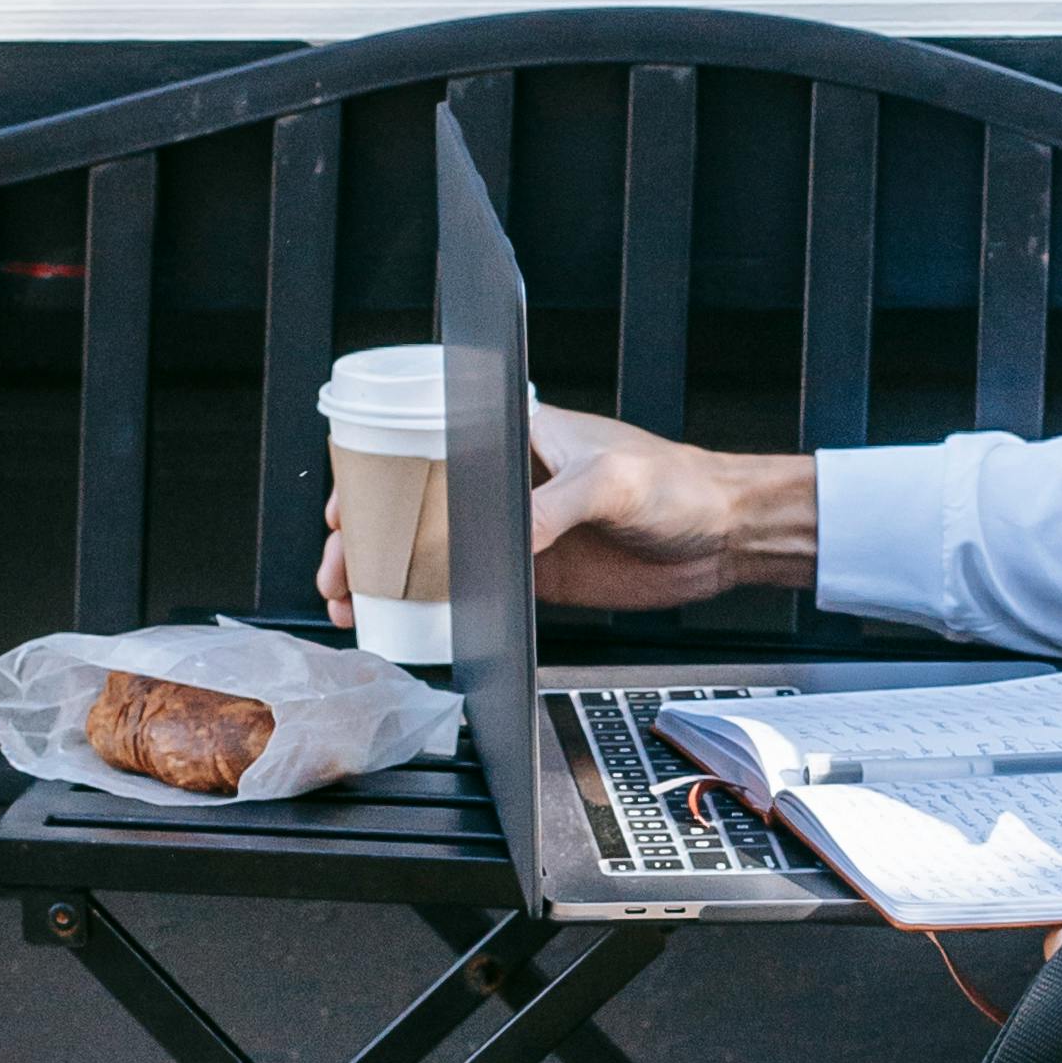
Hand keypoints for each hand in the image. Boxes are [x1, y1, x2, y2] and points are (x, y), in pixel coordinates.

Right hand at [319, 408, 820, 620]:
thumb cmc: (677, 482)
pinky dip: (435, 608)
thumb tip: (512, 538)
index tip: (343, 507)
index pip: (428, 447)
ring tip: (354, 604)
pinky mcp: (537, 575)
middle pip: (415, 506)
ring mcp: (518, 531)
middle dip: (366, 538)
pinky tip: (406, 624)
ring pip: (435, 553)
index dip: (376, 476)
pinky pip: (472, 593)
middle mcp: (509, 483)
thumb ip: (557, 507)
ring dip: (392, 578)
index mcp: (517, 438)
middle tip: (337, 570)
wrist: (724, 532)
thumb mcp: (613, 483)